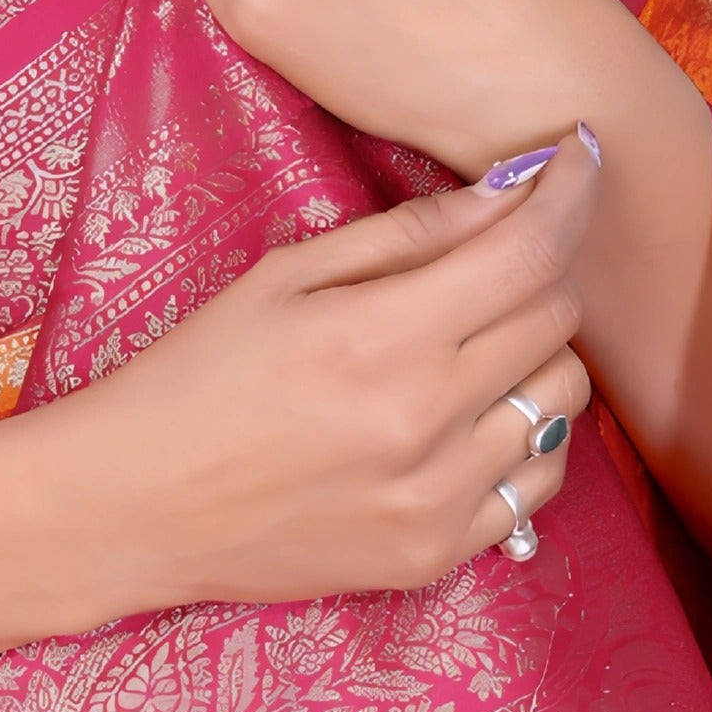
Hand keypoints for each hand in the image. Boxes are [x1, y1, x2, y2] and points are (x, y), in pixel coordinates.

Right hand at [69, 134, 598, 613]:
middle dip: (537, 271)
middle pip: (557, 318)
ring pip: (562, 400)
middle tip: (489, 263)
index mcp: (381, 337)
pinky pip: (536, 482)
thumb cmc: (196, 376)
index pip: (528, 250)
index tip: (579, 156)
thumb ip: (405, 234)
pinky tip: (462, 422)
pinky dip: (520, 438)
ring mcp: (437, 498)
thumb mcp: (282, 276)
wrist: (132, 508)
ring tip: (468, 349)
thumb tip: (507, 192)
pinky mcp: (436, 554)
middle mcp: (424, 421)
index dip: (570, 192)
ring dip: (533, 356)